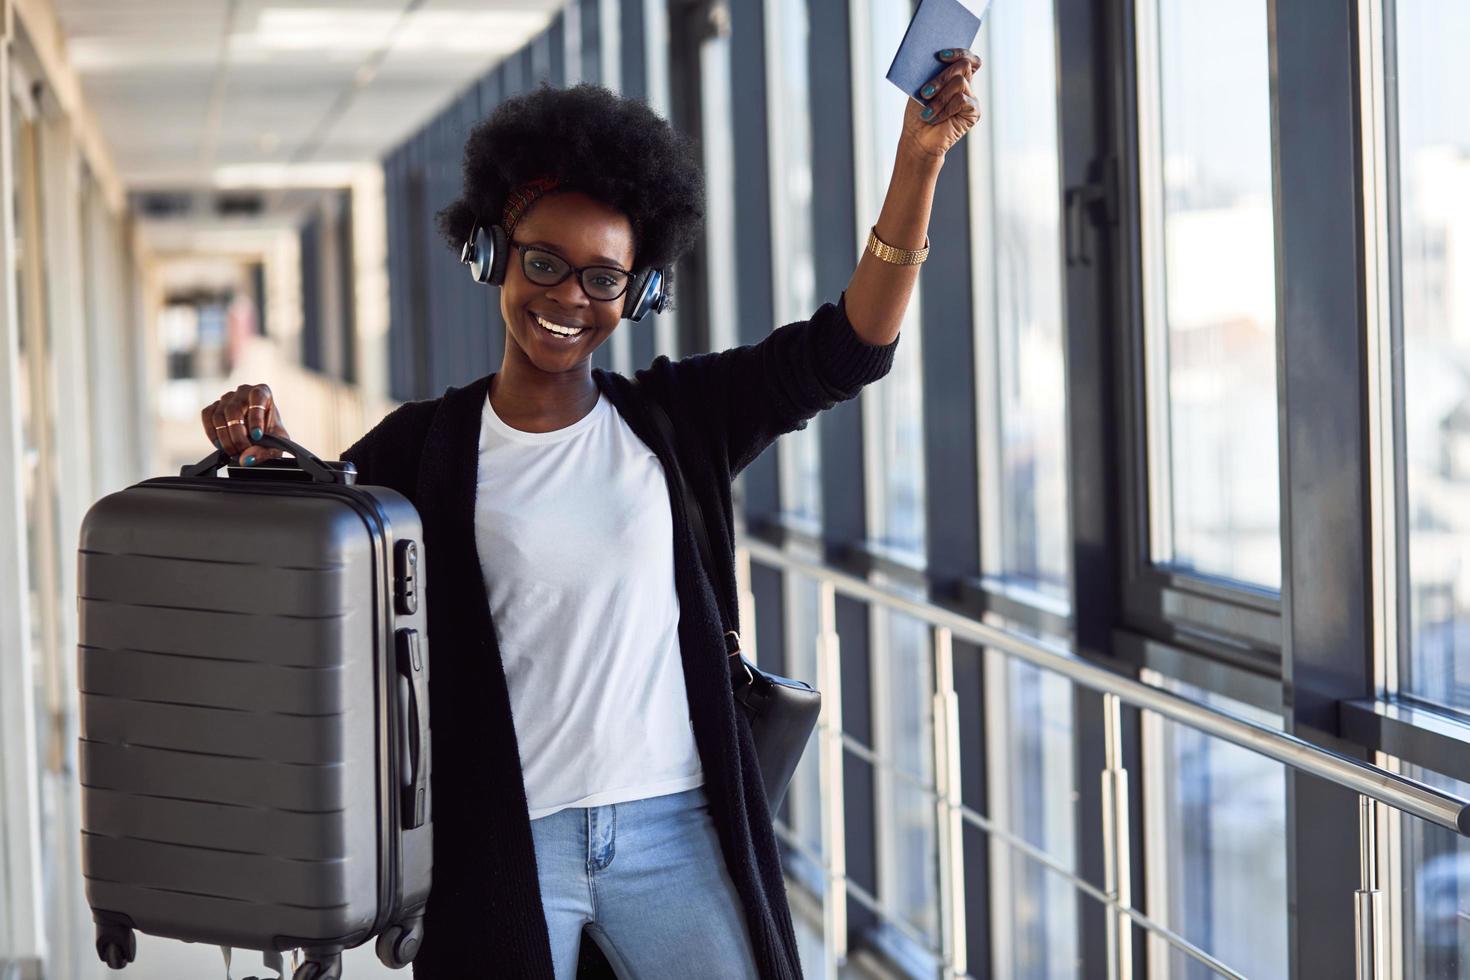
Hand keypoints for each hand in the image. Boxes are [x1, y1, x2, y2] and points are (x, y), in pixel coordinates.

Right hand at [200, 383, 290, 465]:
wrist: (260, 434)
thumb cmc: (271, 433)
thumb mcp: (276, 444)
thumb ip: (264, 451)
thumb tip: (246, 458)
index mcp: (262, 392)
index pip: (257, 398)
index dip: (256, 418)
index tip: (257, 436)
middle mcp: (243, 391)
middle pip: (234, 410)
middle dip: (237, 435)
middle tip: (242, 450)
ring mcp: (227, 398)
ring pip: (219, 415)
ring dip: (224, 438)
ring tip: (233, 451)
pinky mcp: (214, 406)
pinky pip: (207, 416)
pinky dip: (211, 432)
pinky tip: (219, 444)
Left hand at [898, 48, 981, 162]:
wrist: (918, 138)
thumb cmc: (918, 112)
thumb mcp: (921, 88)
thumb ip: (931, 73)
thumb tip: (936, 58)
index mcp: (954, 75)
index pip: (966, 56)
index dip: (958, 51)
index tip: (941, 55)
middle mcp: (965, 84)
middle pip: (964, 65)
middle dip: (941, 78)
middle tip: (925, 92)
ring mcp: (971, 97)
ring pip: (960, 82)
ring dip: (939, 98)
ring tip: (926, 112)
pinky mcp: (974, 112)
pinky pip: (962, 100)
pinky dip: (945, 109)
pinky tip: (934, 118)